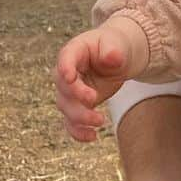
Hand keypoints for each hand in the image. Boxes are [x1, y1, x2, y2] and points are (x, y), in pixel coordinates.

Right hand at [55, 21, 148, 140]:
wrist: (116, 57)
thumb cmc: (113, 45)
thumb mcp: (116, 42)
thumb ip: (113, 50)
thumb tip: (113, 57)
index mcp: (74, 51)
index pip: (65, 59)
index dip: (65, 69)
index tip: (70, 78)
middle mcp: (67, 72)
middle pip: (64, 88)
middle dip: (77, 97)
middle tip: (94, 99)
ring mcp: (70, 91)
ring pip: (66, 108)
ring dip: (80, 117)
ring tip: (101, 121)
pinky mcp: (77, 106)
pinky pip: (71, 122)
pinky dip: (78, 132)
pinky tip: (92, 137)